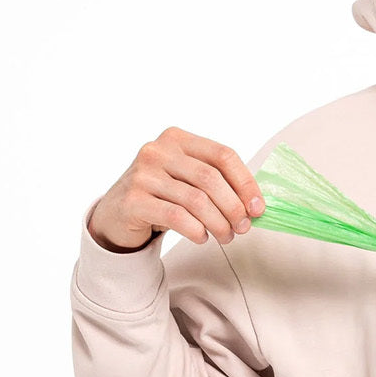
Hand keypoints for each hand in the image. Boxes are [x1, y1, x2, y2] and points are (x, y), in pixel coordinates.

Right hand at [88, 127, 264, 251]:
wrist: (117, 214)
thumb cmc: (162, 196)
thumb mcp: (187, 179)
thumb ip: (217, 182)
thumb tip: (255, 204)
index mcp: (178, 139)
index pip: (223, 155)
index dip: (246, 183)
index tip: (258, 208)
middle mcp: (158, 151)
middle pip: (211, 179)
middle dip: (234, 207)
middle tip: (243, 227)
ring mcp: (142, 174)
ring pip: (196, 200)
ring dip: (218, 223)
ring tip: (226, 237)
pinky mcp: (133, 200)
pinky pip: (176, 217)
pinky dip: (196, 230)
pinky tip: (202, 237)